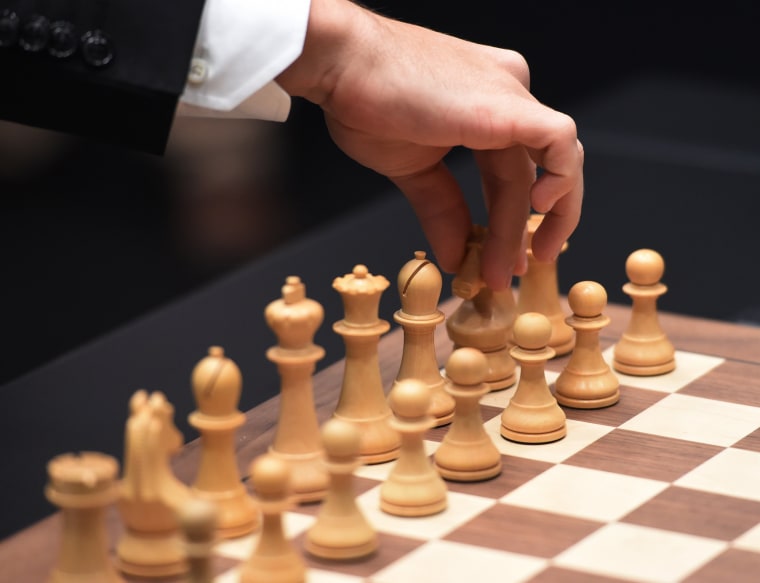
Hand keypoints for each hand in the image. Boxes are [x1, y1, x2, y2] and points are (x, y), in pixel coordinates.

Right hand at [278, 0, 582, 288]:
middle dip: (519, 233)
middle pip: (528, 177)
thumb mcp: (412, 170)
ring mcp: (512, 96)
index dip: (510, 221)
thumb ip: (441, 211)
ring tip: (509, 268)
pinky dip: (562, 180)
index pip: (512, 173)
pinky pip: (560, 142)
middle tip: (509, 275)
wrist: (341, 63)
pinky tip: (541, 212)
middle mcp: (508, 96)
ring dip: (530, 225)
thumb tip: (453, 258)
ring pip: (548, 168)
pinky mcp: (509, 104)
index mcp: (486, 107)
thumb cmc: (365, 101)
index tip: (501, 258)